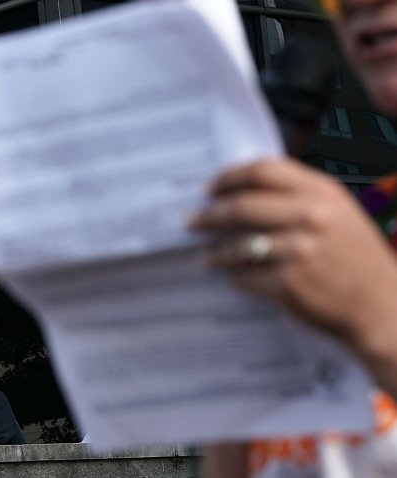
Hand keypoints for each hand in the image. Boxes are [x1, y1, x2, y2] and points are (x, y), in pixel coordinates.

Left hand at [189, 159, 396, 359]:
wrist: (382, 306)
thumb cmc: (357, 259)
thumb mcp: (340, 213)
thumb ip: (299, 196)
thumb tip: (244, 190)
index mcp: (323, 193)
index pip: (263, 171)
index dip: (230, 177)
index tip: (211, 188)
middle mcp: (312, 217)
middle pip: (241, 205)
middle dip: (209, 214)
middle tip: (192, 221)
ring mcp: (300, 251)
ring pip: (237, 244)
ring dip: (216, 251)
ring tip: (207, 256)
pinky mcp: (289, 283)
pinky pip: (245, 276)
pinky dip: (233, 277)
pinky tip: (230, 276)